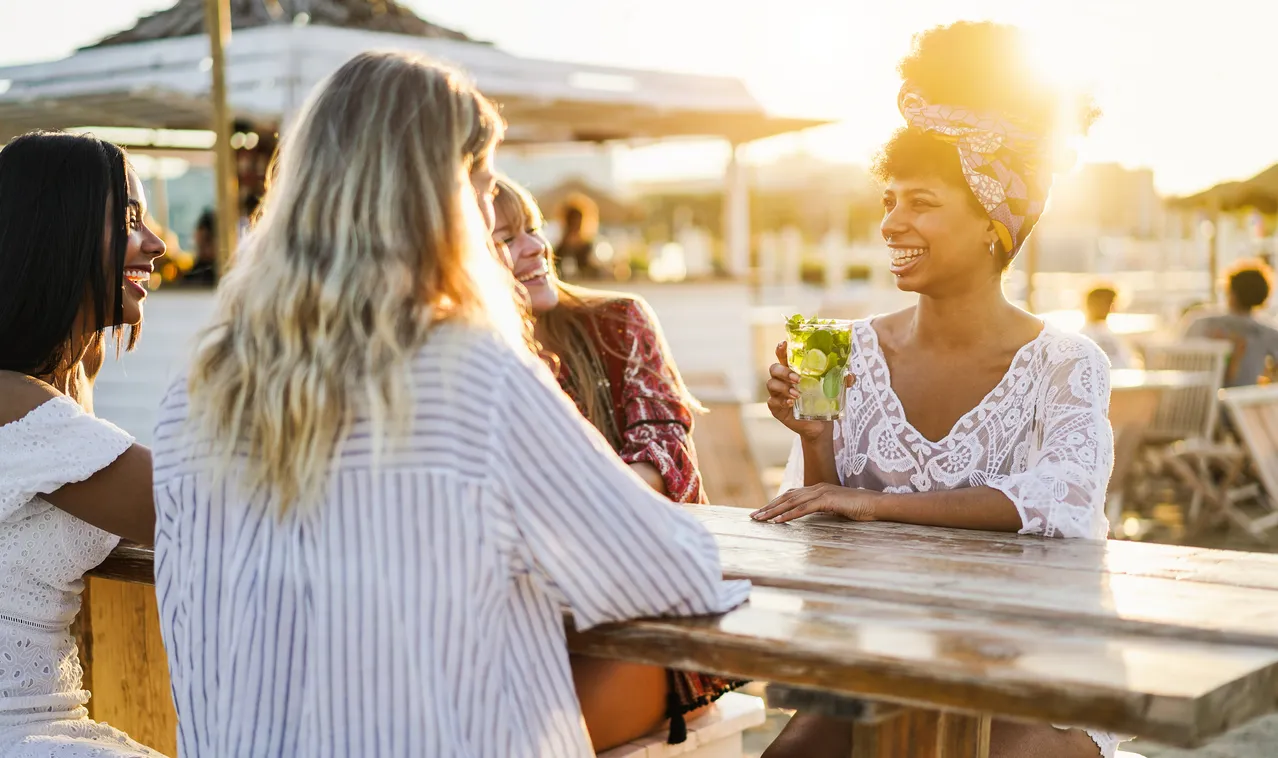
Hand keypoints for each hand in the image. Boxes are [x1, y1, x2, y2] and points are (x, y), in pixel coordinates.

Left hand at [750, 482, 879, 523]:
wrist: (876, 504)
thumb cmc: (858, 508)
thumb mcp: (834, 508)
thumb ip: (821, 509)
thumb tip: (809, 515)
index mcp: (817, 489)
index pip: (791, 495)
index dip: (775, 503)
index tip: (762, 512)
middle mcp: (816, 488)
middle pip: (787, 497)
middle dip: (768, 507)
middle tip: (753, 516)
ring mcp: (821, 492)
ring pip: (792, 502)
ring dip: (774, 511)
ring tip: (760, 519)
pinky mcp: (827, 500)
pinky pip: (804, 508)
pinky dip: (789, 514)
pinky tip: (779, 521)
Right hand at [766, 341, 846, 441]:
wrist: (819, 425)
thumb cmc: (822, 402)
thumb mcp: (833, 389)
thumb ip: (841, 381)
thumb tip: (849, 376)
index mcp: (793, 371)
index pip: (783, 356)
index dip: (781, 350)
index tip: (784, 345)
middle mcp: (782, 380)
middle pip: (774, 368)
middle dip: (784, 371)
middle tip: (798, 379)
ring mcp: (777, 393)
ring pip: (771, 384)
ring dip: (784, 387)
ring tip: (797, 394)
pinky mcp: (776, 407)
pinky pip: (773, 401)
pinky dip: (782, 401)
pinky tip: (791, 403)